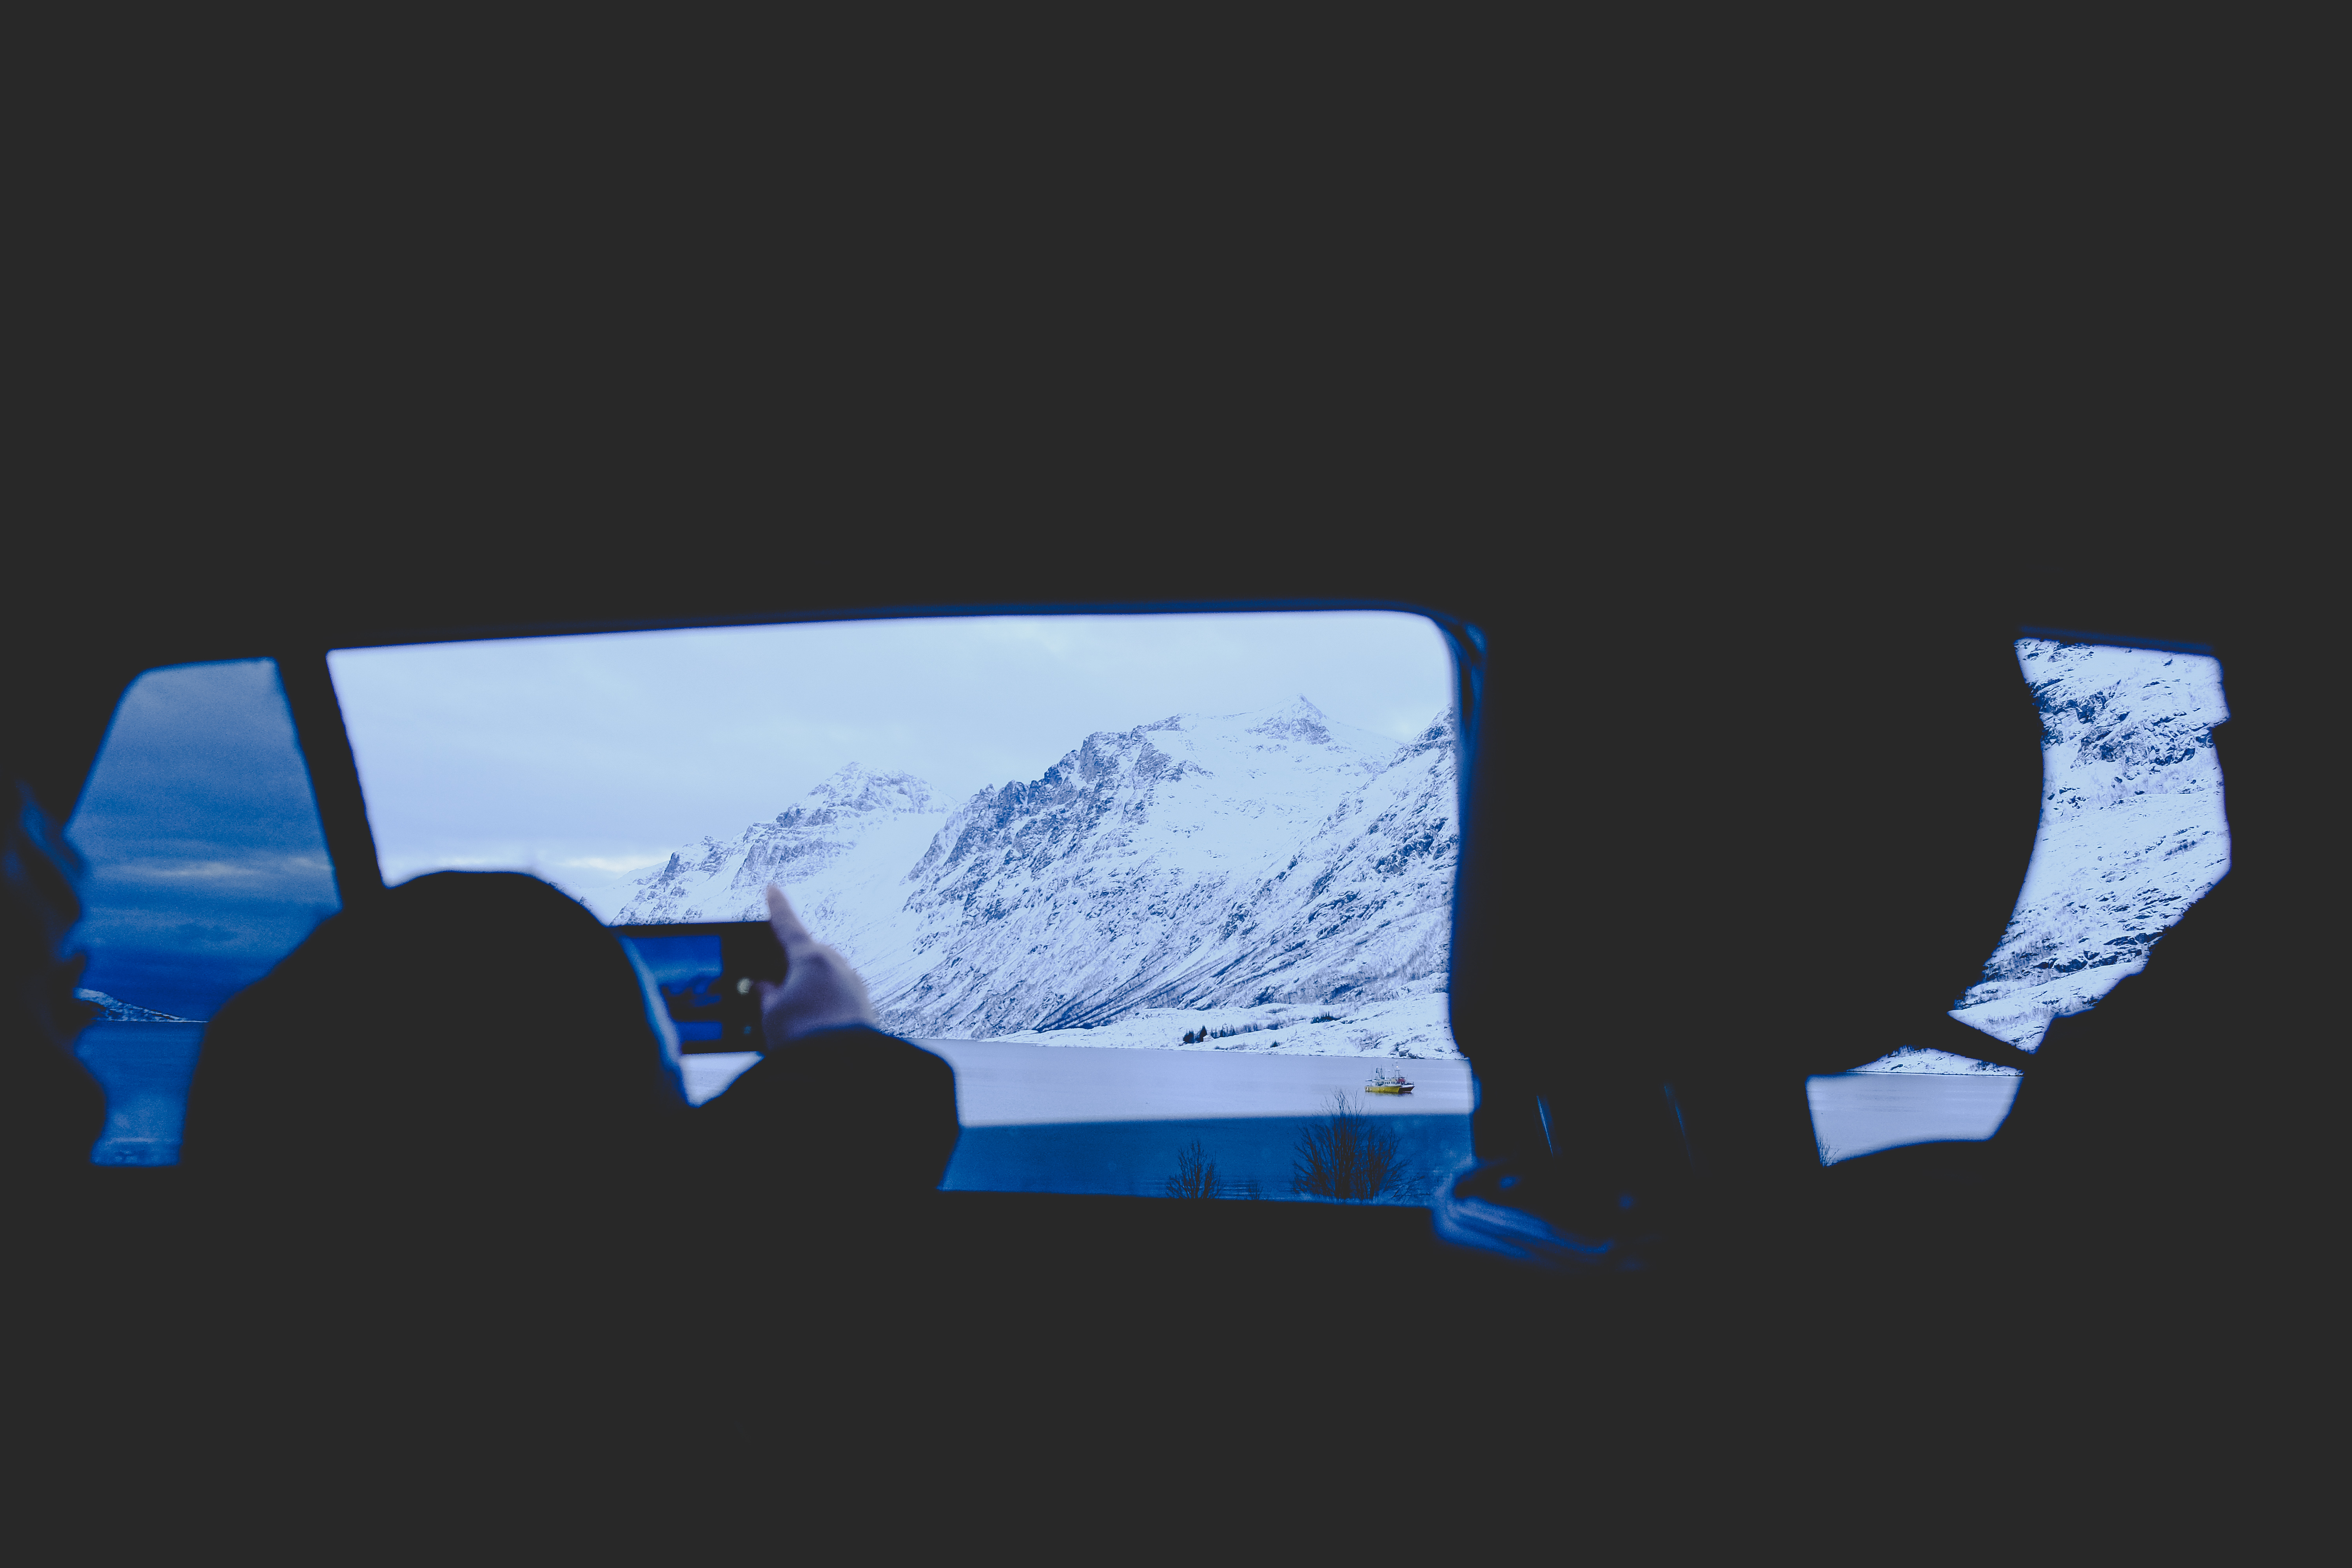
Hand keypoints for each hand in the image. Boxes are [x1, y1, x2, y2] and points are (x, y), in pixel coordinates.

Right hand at [753, 883, 878, 1045]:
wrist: (842, 1067)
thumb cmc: (803, 1037)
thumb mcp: (771, 1015)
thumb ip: (766, 995)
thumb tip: (764, 985)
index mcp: (810, 958)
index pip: (787, 926)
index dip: (777, 908)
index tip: (772, 888)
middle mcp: (836, 965)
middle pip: (808, 954)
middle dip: (792, 964)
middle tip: (774, 984)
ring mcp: (853, 983)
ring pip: (825, 974)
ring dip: (809, 985)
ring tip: (794, 1013)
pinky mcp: (863, 1004)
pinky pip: (838, 993)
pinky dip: (824, 1000)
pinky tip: (814, 1021)